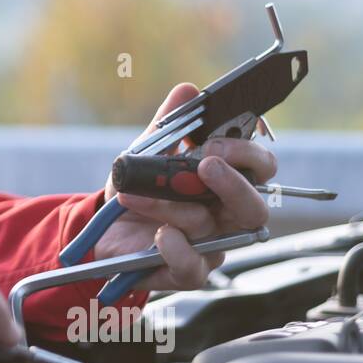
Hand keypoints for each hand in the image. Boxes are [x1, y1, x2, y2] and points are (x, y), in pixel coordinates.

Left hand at [94, 83, 277, 291]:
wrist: (102, 227)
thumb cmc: (138, 189)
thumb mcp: (147, 152)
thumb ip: (170, 125)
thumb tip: (187, 90)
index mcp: (225, 182)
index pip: (260, 169)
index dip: (248, 156)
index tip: (216, 144)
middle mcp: (225, 216)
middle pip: (255, 207)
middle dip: (232, 183)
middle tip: (204, 164)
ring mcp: (209, 246)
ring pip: (210, 228)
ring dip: (173, 206)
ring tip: (137, 194)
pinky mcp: (187, 271)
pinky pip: (194, 266)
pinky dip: (176, 248)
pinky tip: (159, 235)